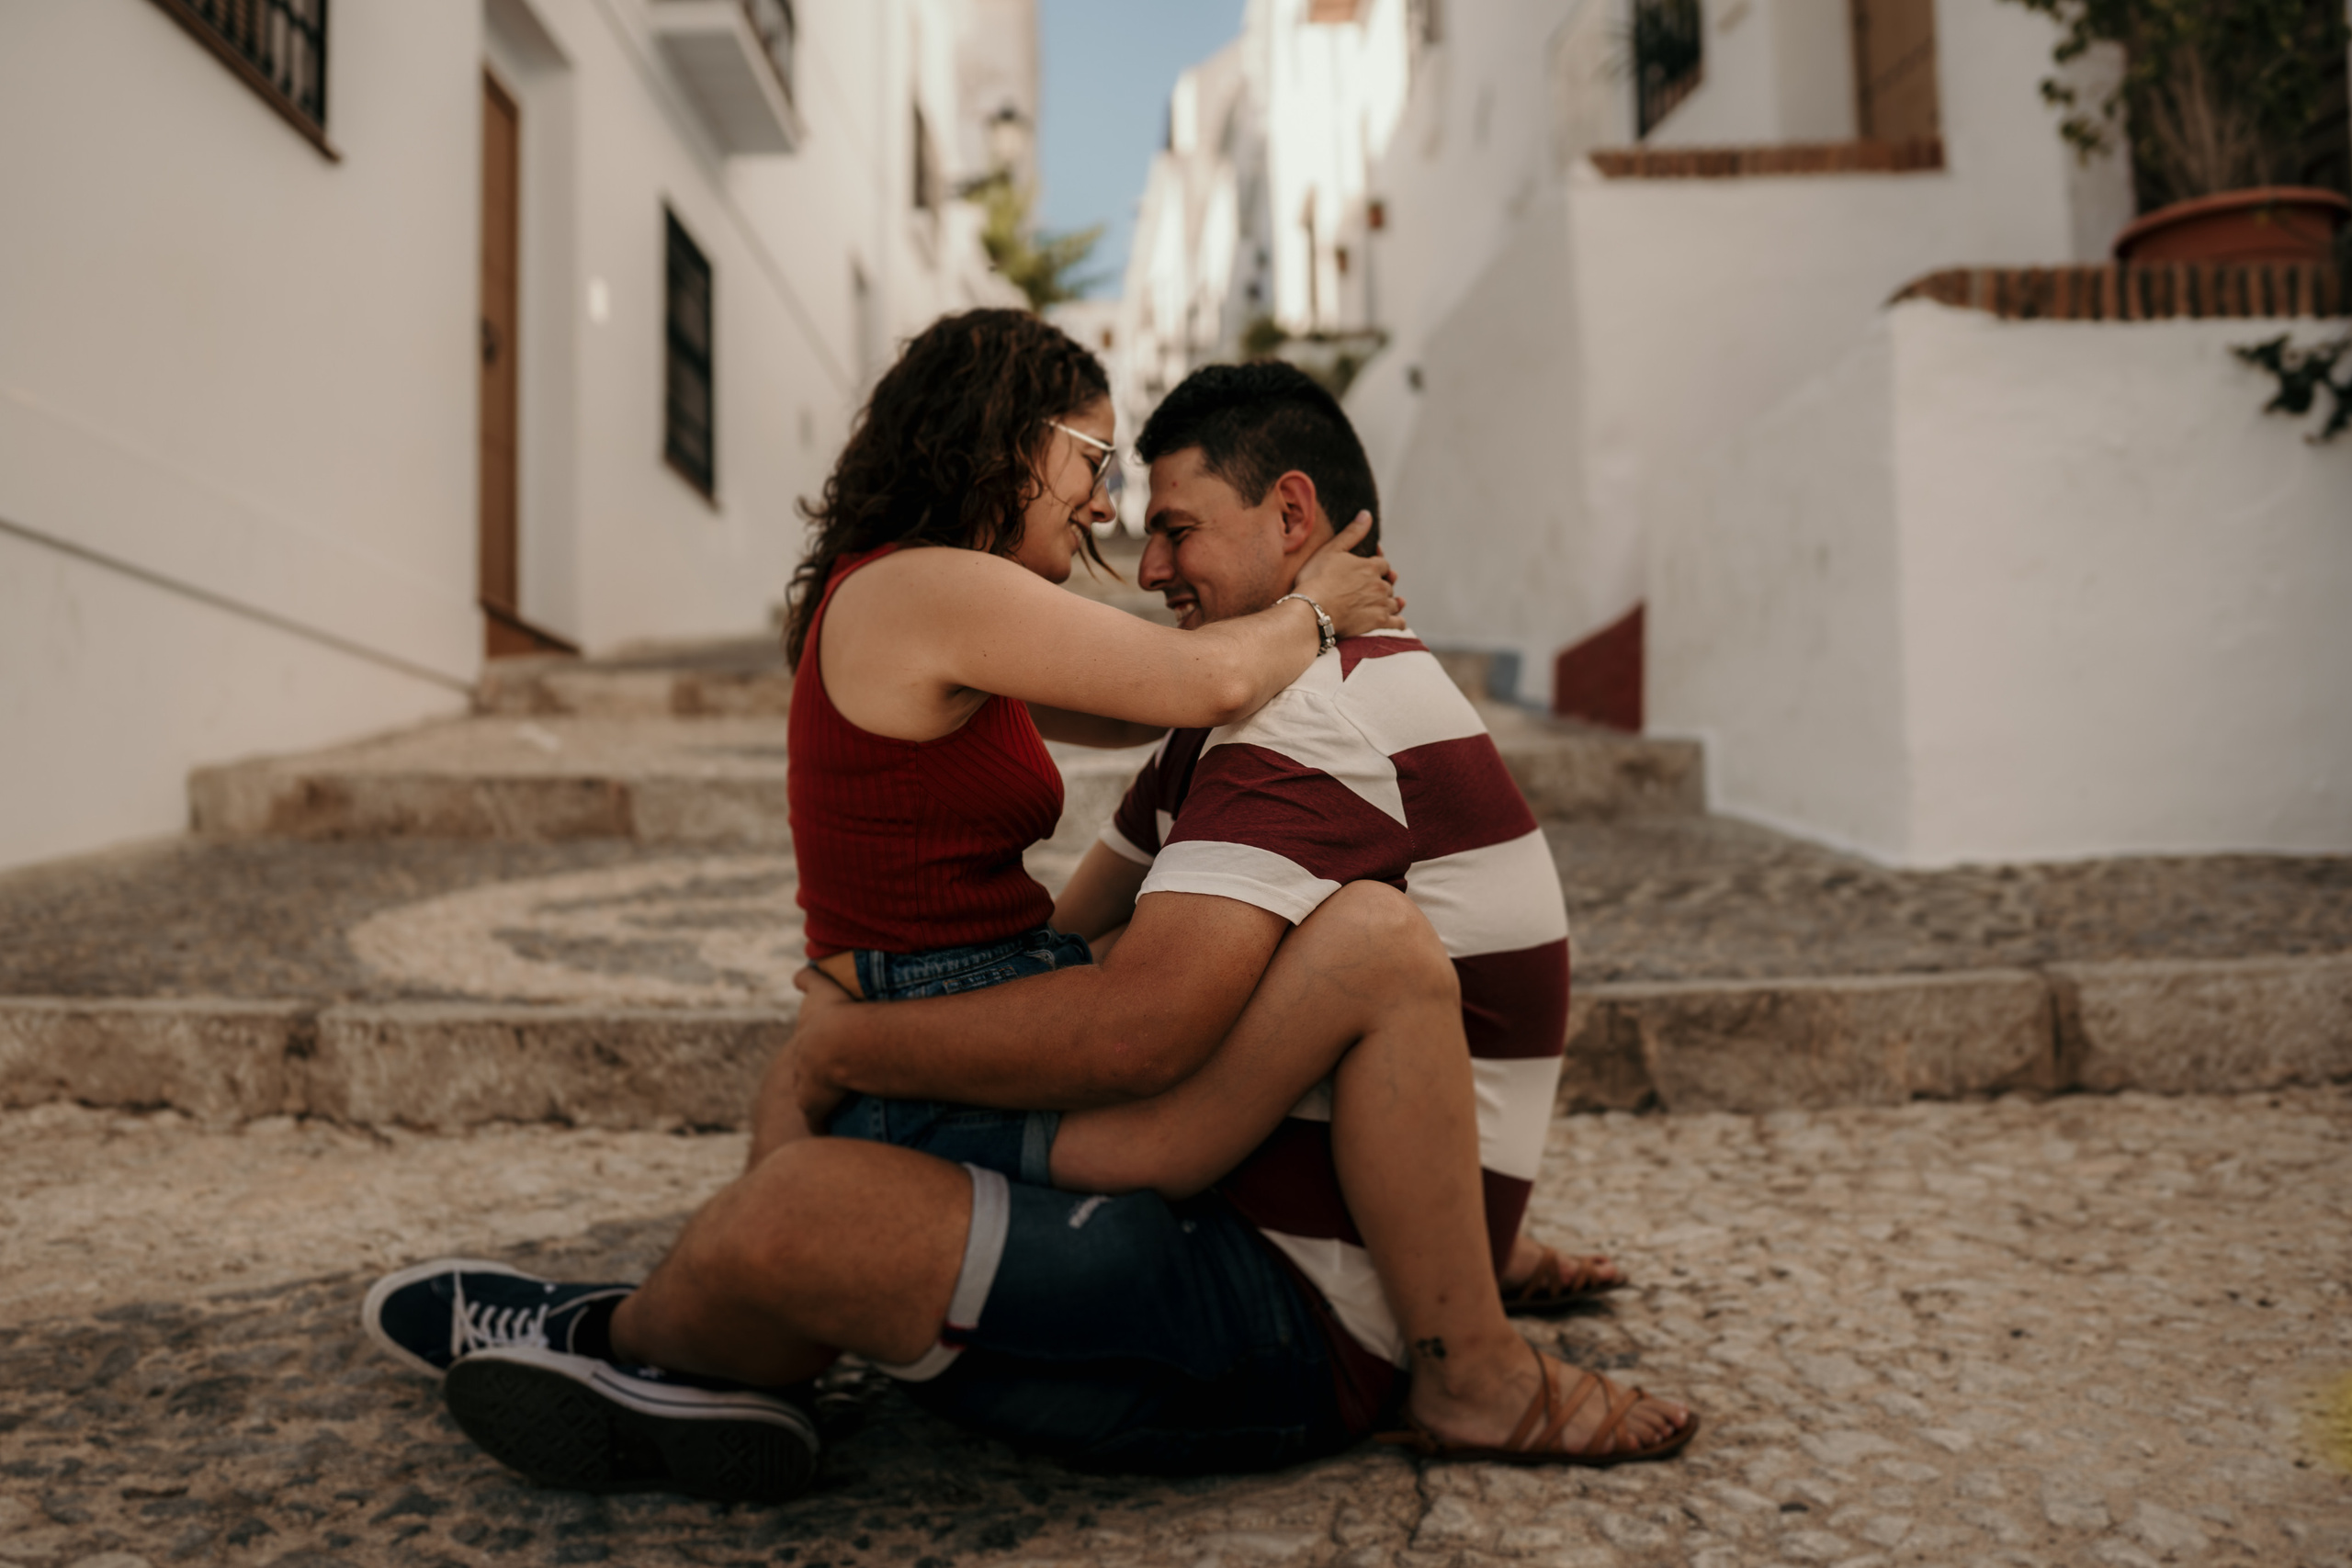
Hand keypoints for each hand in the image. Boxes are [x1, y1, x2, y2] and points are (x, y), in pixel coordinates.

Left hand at [784, 966, 855, 1133]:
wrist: (838, 1043)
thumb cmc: (835, 1013)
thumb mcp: (822, 988)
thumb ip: (809, 979)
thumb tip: (798, 973)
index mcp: (805, 1035)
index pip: (805, 1042)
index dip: (810, 1044)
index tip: (812, 1047)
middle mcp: (799, 1061)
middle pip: (801, 1069)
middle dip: (809, 1073)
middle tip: (823, 1077)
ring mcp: (804, 1084)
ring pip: (805, 1094)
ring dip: (815, 1099)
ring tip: (828, 1105)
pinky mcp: (812, 1105)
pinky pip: (816, 1120)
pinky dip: (820, 1126)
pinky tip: (827, 1132)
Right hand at [1294, 512, 1405, 638]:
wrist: (1312, 609)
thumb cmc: (1317, 579)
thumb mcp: (1332, 549)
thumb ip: (1352, 533)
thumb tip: (1367, 514)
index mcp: (1370, 566)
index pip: (1383, 564)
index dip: (1377, 565)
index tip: (1369, 568)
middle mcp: (1380, 585)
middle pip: (1388, 583)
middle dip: (1381, 584)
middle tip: (1371, 588)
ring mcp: (1381, 605)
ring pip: (1394, 601)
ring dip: (1390, 601)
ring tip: (1382, 602)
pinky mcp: (1379, 623)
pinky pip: (1398, 622)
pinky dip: (1398, 621)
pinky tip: (1394, 621)